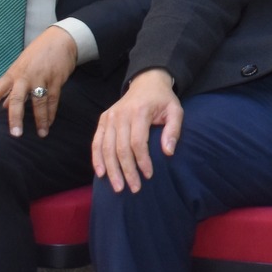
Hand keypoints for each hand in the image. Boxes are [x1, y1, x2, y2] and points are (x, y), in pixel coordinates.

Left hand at [0, 26, 78, 137]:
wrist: (60, 39)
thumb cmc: (37, 54)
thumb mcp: (20, 67)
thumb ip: (12, 87)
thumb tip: (4, 106)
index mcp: (12, 73)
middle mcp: (25, 77)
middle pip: (17, 99)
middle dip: (15, 118)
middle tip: (15, 134)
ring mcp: (41, 78)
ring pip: (39, 102)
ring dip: (40, 119)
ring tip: (42, 134)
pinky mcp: (56, 79)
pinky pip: (53, 99)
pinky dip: (52, 112)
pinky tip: (50, 123)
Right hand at [92, 68, 181, 193]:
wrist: (147, 82)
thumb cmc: (163, 100)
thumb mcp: (175, 110)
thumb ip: (174, 130)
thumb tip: (168, 152)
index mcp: (139, 111)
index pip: (138, 142)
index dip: (142, 161)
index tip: (149, 175)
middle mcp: (121, 114)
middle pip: (120, 148)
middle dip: (127, 171)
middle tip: (134, 188)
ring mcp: (109, 117)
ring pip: (106, 148)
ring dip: (111, 170)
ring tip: (118, 187)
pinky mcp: (103, 119)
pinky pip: (96, 142)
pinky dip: (97, 158)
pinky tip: (100, 173)